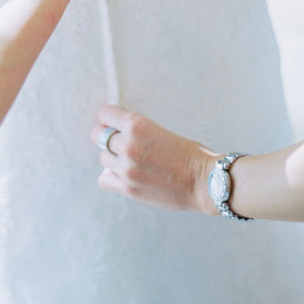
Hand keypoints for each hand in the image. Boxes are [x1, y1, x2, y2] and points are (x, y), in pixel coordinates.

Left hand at [91, 105, 217, 212]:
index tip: (108, 121)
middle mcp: (128, 144)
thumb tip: (116, 132)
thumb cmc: (190, 155)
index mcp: (137, 125)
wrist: (205, 182)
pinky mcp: (129, 188)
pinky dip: (110, 176)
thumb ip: (137, 132)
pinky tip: (122, 174)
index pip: (106, 115)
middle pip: (99, 137)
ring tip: (127, 159)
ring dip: (112, 157)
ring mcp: (127, 168)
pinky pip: (105, 179)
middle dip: (106, 137)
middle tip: (114, 140)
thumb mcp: (161, 131)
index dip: (107, 117)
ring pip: (103, 158)